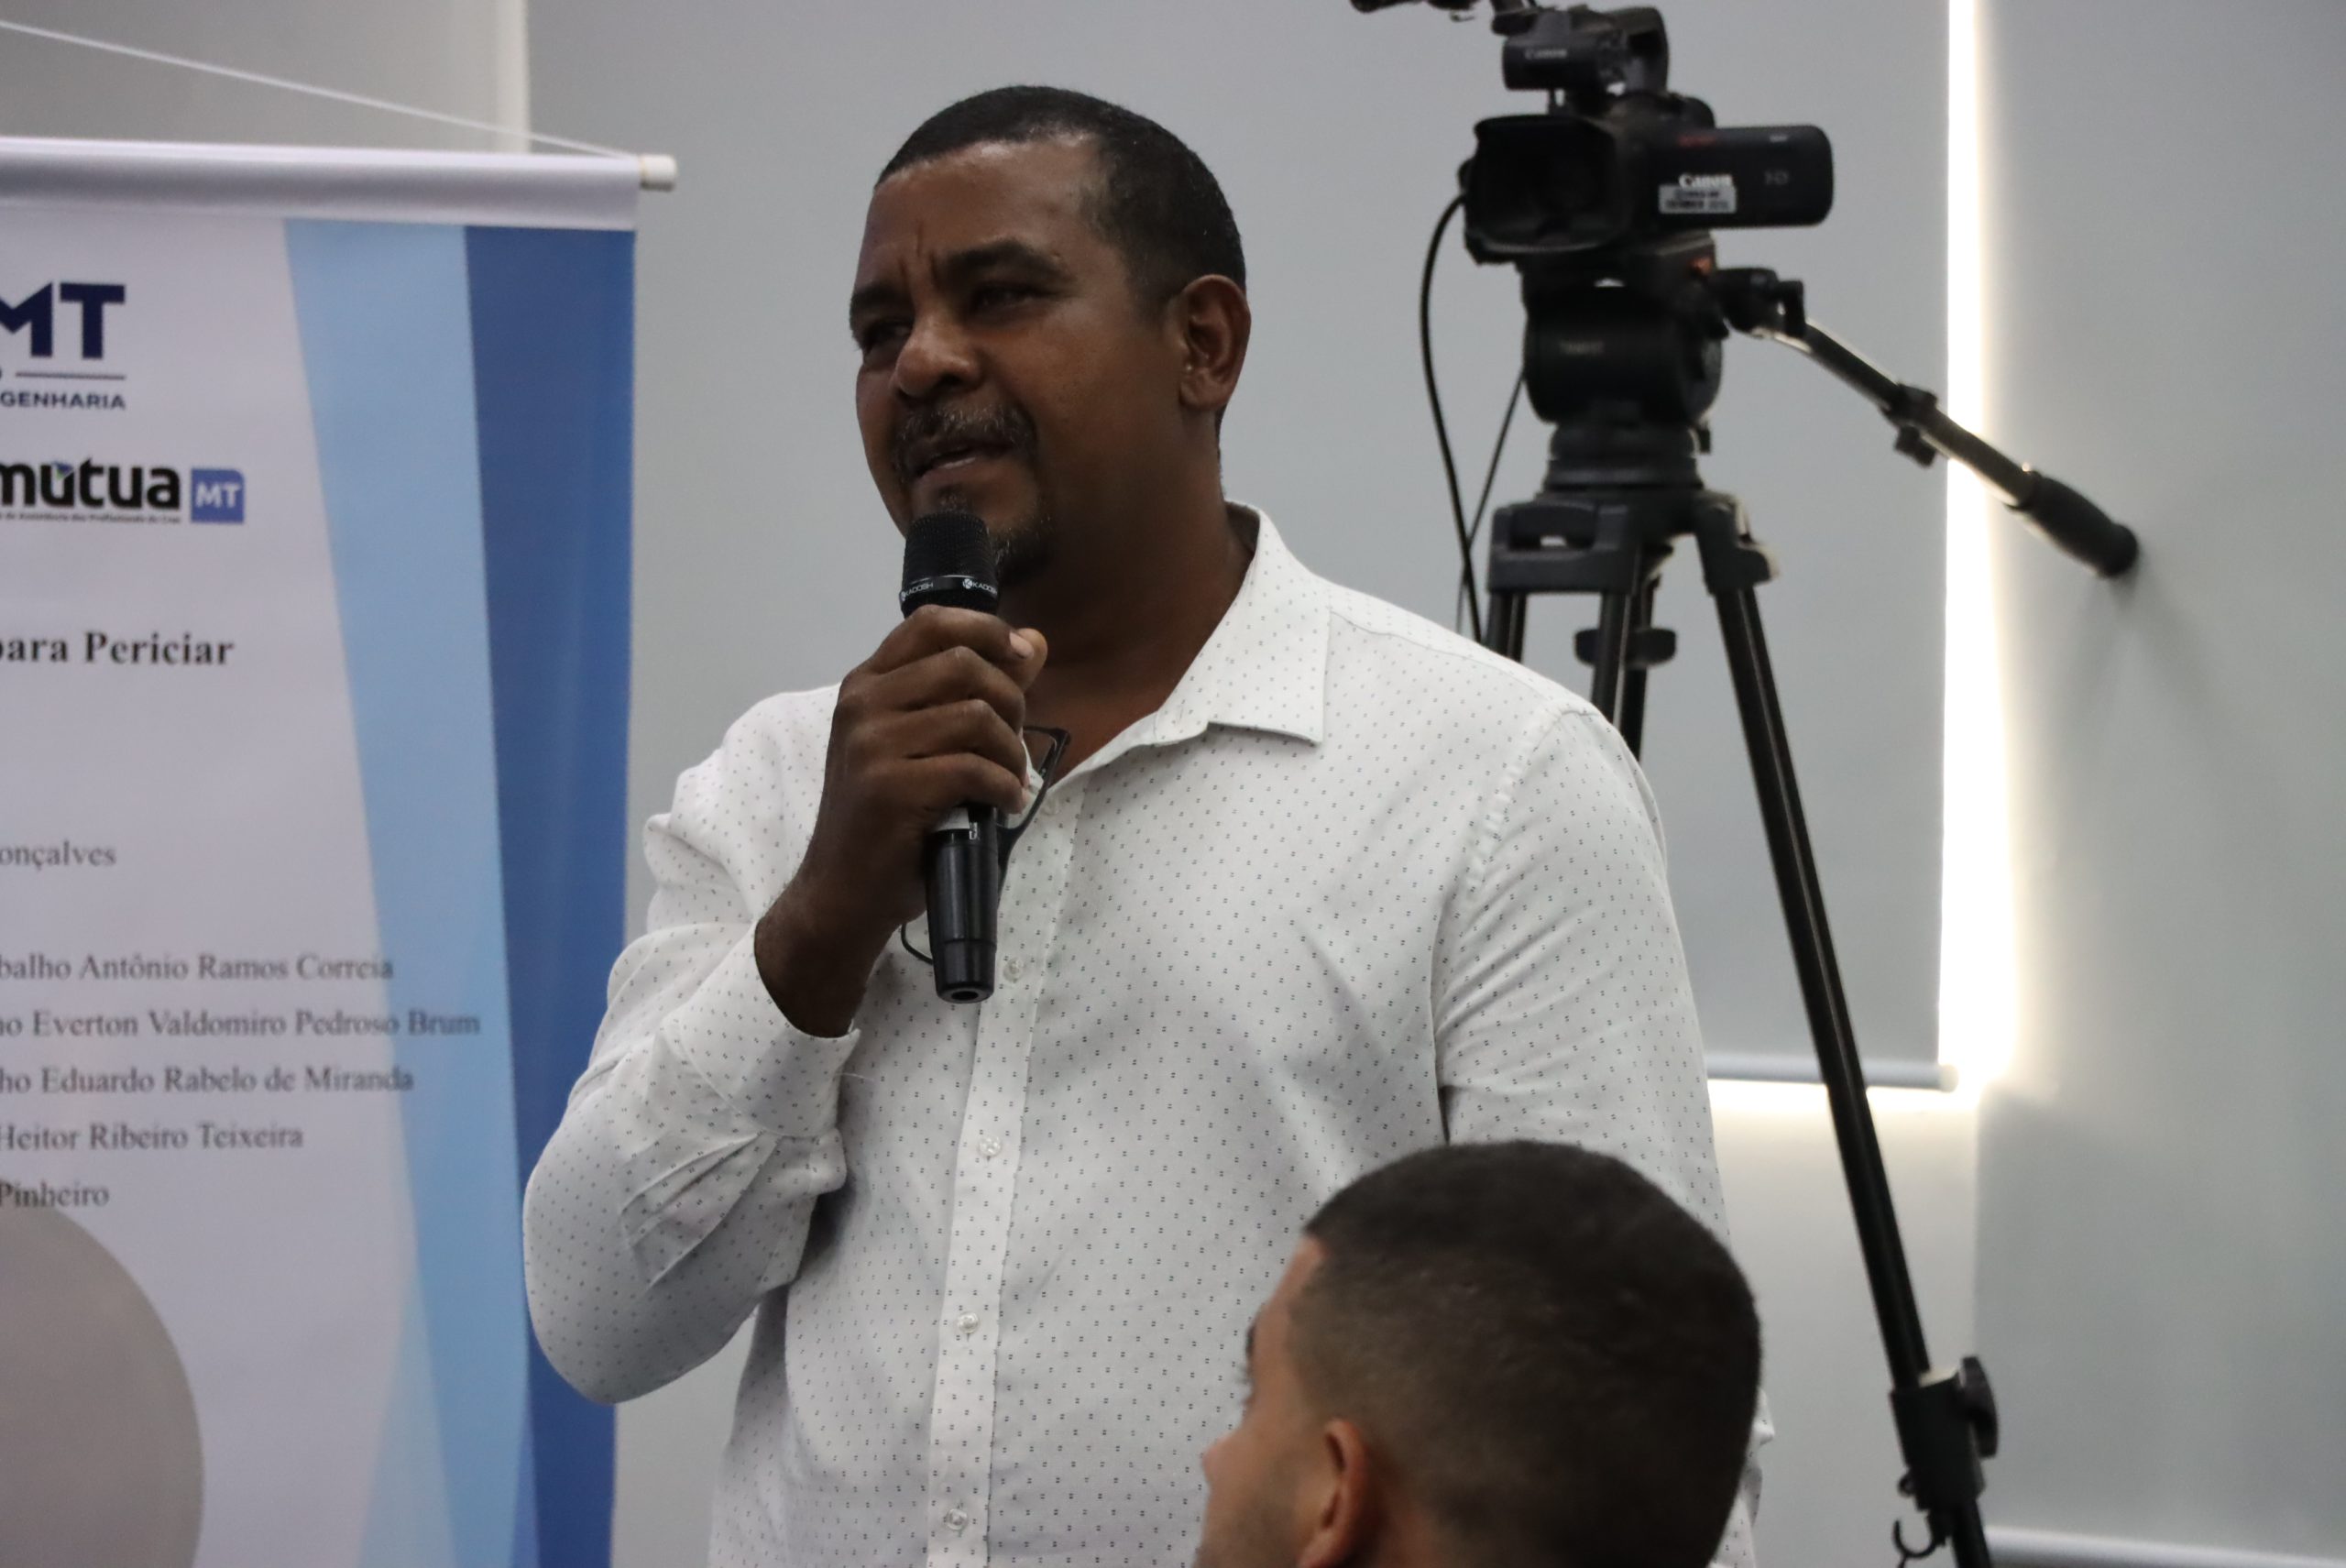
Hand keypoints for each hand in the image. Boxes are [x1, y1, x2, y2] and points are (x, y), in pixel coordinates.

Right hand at [756, 607, 1047, 1033]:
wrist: (843, 890)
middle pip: (964, 663)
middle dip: (1009, 699)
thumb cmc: (887, 818)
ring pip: (975, 715)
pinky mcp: (891, 786)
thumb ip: (975, 690)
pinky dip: (1004, 787)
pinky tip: (1004, 804)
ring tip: (1010, 779)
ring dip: (1011, 751)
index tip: (1023, 659)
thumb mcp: (924, 744)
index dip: (988, 630)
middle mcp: (863, 702)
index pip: (931, 622)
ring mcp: (872, 743)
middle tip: (1013, 743)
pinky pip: (973, 767)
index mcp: (867, 684)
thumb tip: (1034, 642)